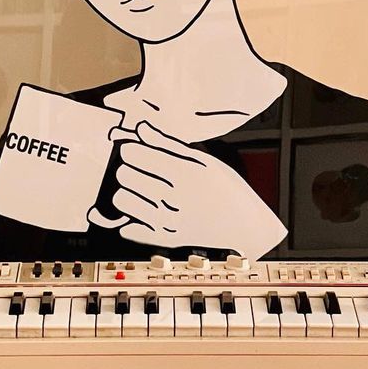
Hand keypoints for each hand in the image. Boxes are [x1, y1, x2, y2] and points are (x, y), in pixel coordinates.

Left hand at [88, 122, 285, 258]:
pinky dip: (130, 220)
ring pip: (122, 201)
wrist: (245, 226)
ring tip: (142, 190)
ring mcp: (167, 221)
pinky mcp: (164, 241)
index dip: (130, 149)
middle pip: (125, 175)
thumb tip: (141, 127)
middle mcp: (173, 197)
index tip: (136, 149)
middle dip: (129, 168)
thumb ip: (168, 143)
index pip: (134, 154)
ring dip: (127, 192)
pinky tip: (143, 211)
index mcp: (183, 171)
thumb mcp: (203, 159)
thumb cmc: (227, 188)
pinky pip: (128, 230)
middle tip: (141, 169)